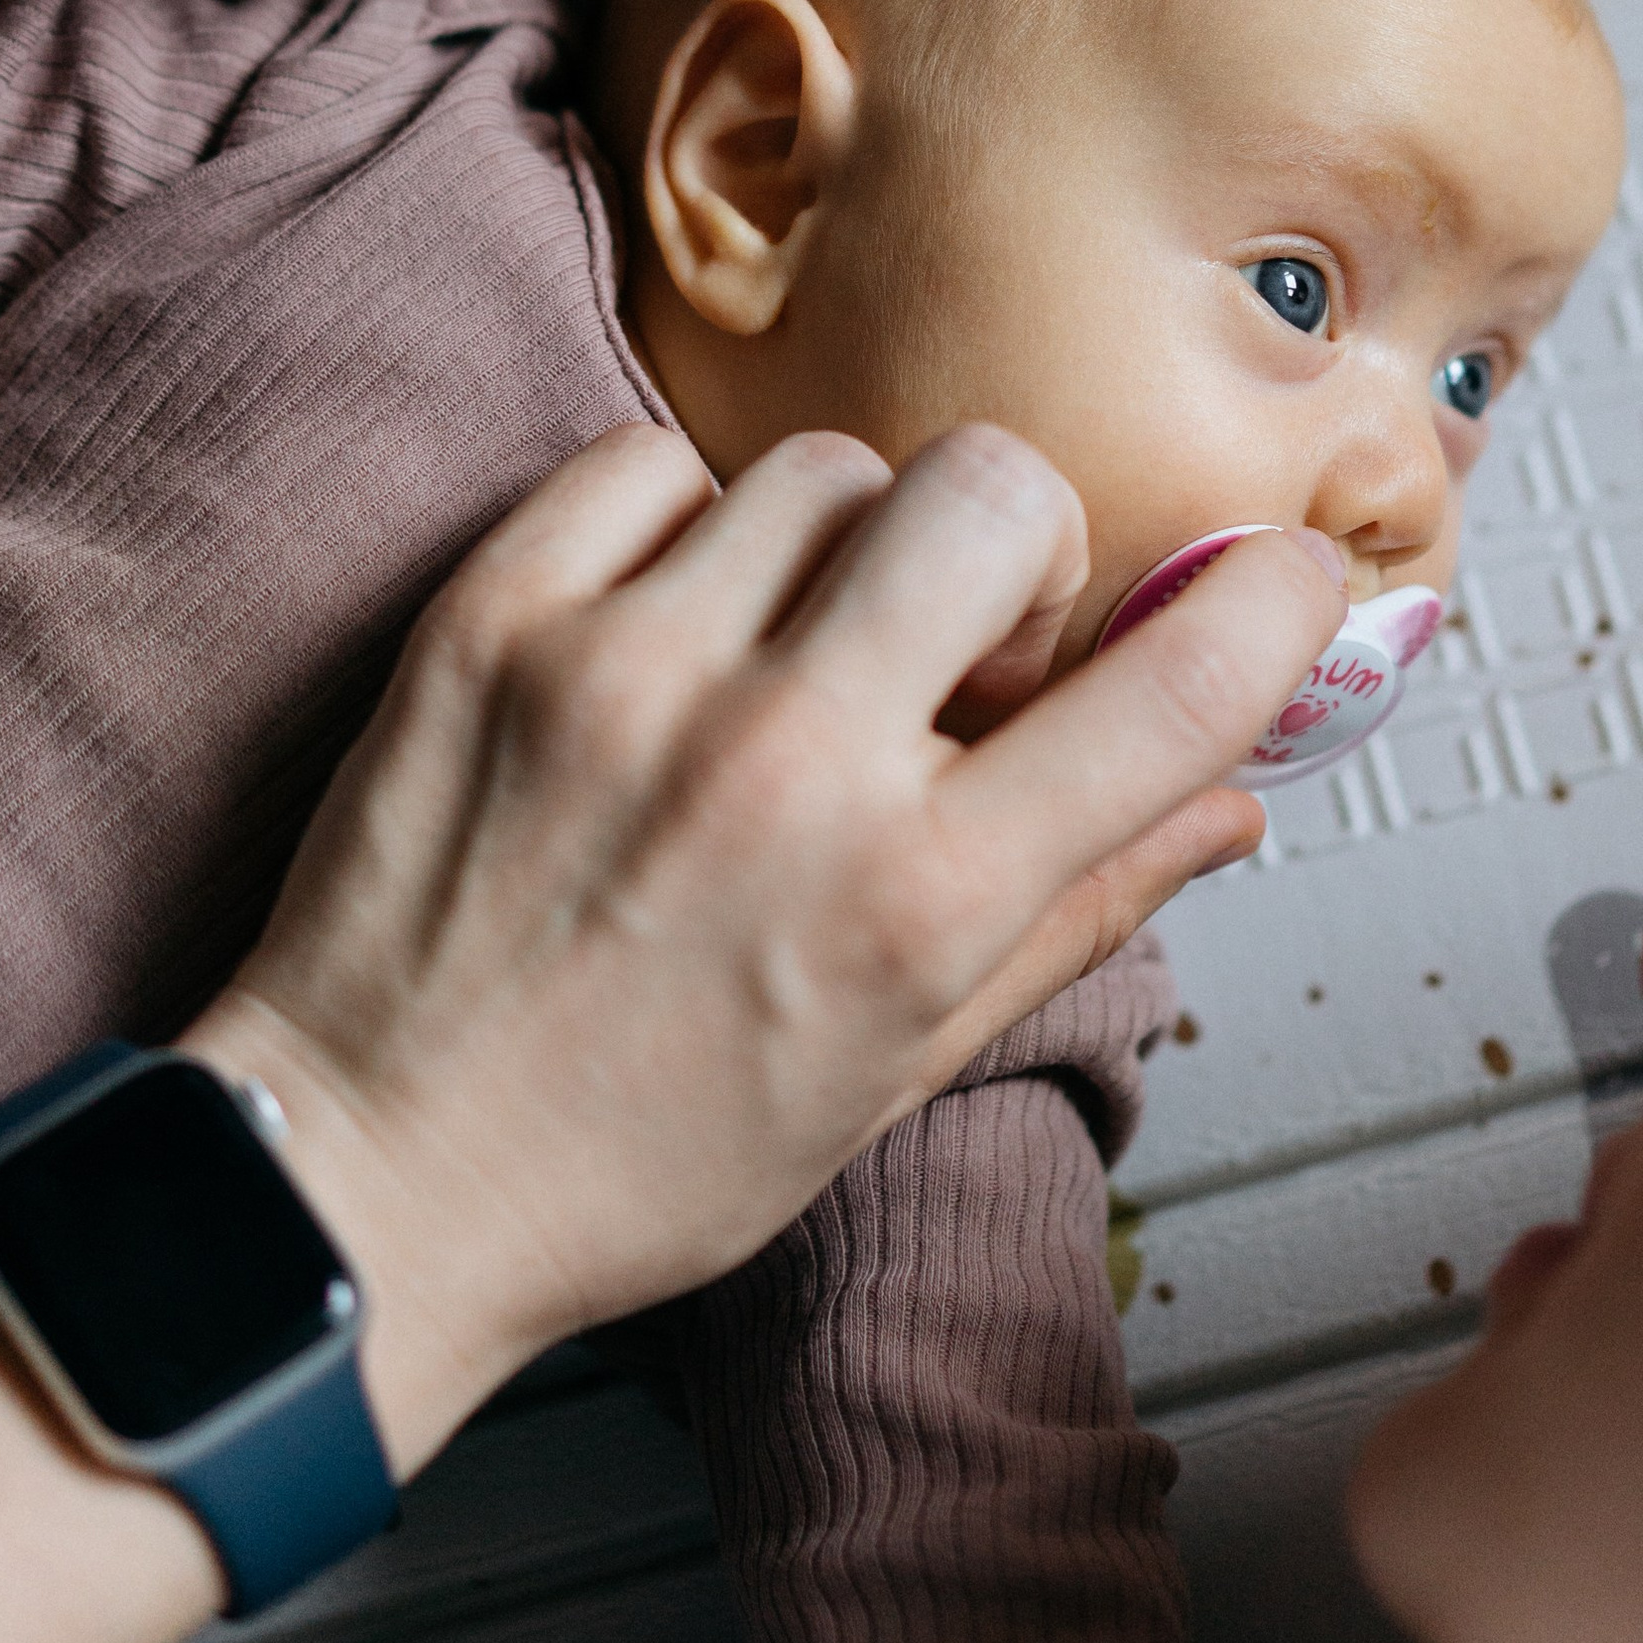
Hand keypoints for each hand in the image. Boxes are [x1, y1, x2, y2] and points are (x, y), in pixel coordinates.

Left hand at [190, 422, 1342, 1471]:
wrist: (361, 1182)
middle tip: (965, 637)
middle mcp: (790, 765)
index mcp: (917, 901)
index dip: (1277, 600)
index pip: (1183, 685)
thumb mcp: (896, 1072)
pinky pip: (653, 460)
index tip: (1280, 576)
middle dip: (1019, 549)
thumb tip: (1231, 798)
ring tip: (793, 646)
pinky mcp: (498, 619)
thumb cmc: (624, 1159)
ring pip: (831, 466)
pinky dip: (686, 520)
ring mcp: (634, 674)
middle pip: (1001, 491)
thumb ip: (1078, 913)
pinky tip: (673, 622)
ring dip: (847, 543)